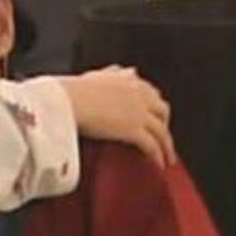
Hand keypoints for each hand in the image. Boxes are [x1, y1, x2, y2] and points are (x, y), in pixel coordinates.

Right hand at [60, 65, 176, 167]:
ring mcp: (139, 113)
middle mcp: (139, 94)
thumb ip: (112, 73)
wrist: (67, 101)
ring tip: (167, 158)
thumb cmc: (73, 90)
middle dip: (164, 123)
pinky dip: (158, 155)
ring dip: (167, 145)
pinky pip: (152, 145)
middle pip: (162, 110)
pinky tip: (158, 164)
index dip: (154, 105)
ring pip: (162, 131)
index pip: (151, 92)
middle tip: (162, 136)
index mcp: (129, 80)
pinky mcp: (134, 130)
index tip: (152, 114)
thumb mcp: (96, 75)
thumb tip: (123, 71)